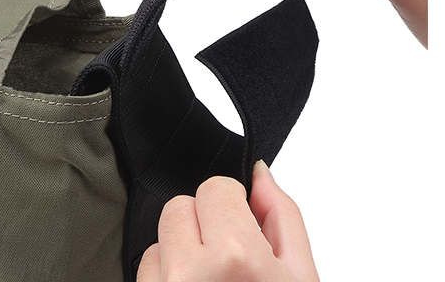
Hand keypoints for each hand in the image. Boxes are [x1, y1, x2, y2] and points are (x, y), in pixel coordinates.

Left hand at [137, 161, 318, 281]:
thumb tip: (260, 174)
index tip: (245, 230)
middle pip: (180, 207)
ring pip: (158, 237)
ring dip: (183, 253)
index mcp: (235, 257)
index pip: (215, 188)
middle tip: (230, 259)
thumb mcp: (300, 275)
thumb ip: (282, 216)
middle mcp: (189, 273)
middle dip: (205, 225)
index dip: (234, 207)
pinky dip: (166, 277)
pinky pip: (144, 270)